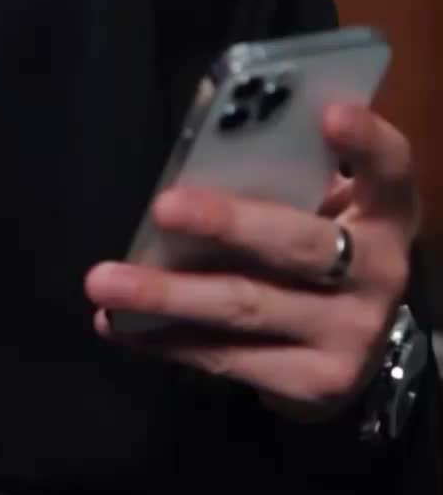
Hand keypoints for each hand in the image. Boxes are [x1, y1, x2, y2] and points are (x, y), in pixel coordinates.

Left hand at [84, 104, 419, 417]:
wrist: (355, 347)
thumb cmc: (321, 250)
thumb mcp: (323, 208)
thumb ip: (285, 176)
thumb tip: (204, 131)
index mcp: (385, 212)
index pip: (388, 168)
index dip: (364, 141)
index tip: (329, 113)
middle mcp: (378, 272)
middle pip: (301, 244)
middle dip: (228, 224)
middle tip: (163, 207)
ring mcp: (351, 333)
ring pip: (248, 305)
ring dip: (168, 293)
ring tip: (105, 282)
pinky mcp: (316, 382)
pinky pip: (228, 356)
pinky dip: (167, 339)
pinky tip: (119, 326)